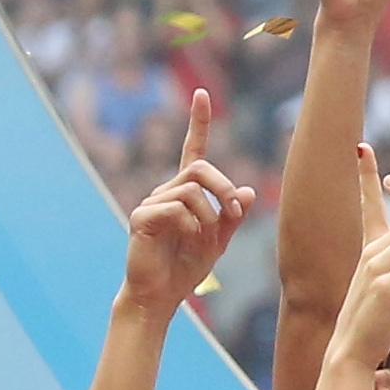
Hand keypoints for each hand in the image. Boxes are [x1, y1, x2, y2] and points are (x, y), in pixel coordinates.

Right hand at [121, 93, 252, 314]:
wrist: (161, 295)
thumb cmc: (187, 267)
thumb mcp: (219, 241)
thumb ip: (232, 216)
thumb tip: (247, 190)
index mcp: (185, 193)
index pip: (194, 151)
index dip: (198, 123)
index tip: (202, 95)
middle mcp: (166, 191)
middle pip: (201, 168)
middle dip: (226, 189)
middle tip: (236, 212)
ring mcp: (151, 202)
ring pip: (192, 190)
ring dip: (210, 216)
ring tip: (205, 240)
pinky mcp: (142, 217)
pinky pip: (178, 209)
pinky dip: (192, 227)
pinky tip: (185, 242)